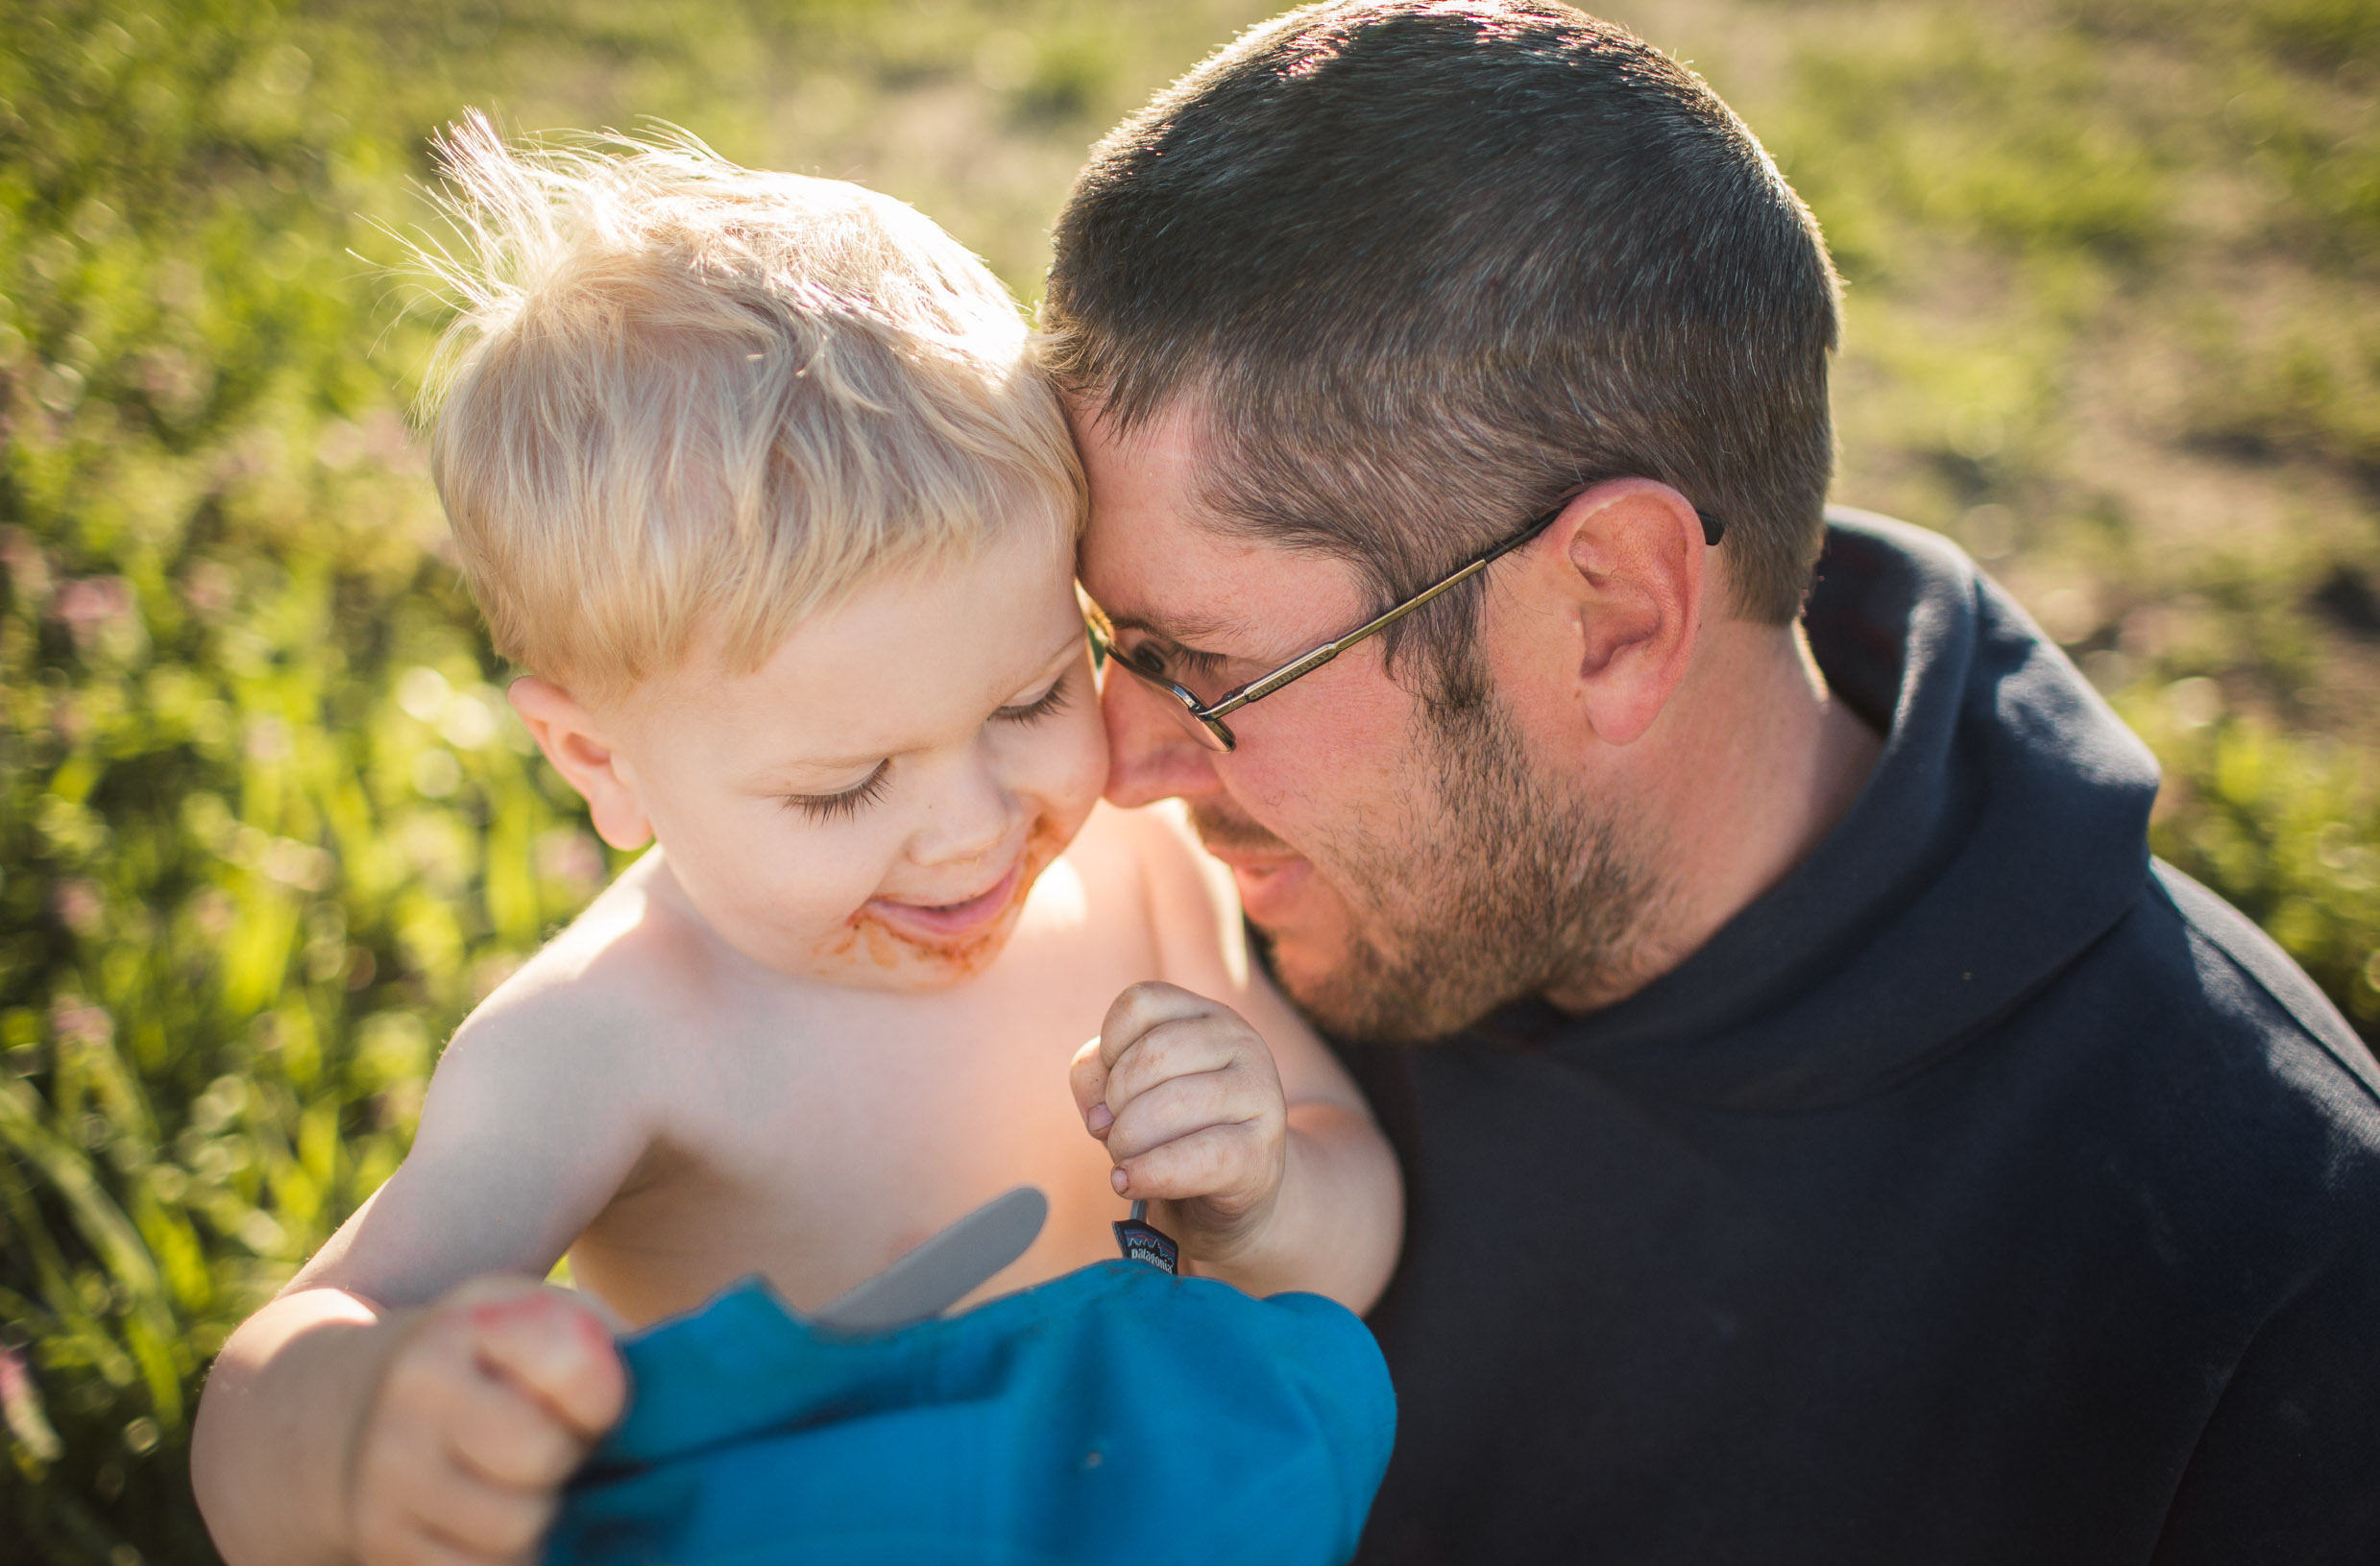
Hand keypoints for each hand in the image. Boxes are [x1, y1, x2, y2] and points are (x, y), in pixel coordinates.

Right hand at [347, 1275, 625, 1565]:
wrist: (355, 1410)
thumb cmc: (492, 1366)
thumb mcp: (538, 1320)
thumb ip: (604, 1344)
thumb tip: (680, 1400)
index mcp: (471, 1323)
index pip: (572, 1361)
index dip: (605, 1397)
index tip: (599, 1406)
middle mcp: (415, 1393)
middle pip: (541, 1458)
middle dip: (568, 1461)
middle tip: (558, 1452)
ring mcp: (387, 1474)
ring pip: (514, 1532)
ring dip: (541, 1520)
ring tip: (525, 1488)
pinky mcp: (380, 1543)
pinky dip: (505, 1562)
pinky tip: (493, 1526)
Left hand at [1071, 981, 1288, 1262]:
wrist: (1233, 1193)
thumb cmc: (1173, 1132)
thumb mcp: (1129, 1092)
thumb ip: (1097, 1080)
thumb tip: (1101, 1116)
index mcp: (1206, 1015)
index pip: (1139, 1004)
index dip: (1107, 1049)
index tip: (1110, 1088)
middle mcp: (1242, 1041)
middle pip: (1152, 1054)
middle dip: (1115, 1104)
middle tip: (1114, 1135)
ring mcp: (1260, 1092)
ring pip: (1172, 1103)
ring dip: (1127, 1142)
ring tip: (1124, 1161)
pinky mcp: (1262, 1150)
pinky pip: (1198, 1157)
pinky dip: (1149, 1173)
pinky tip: (1129, 1181)